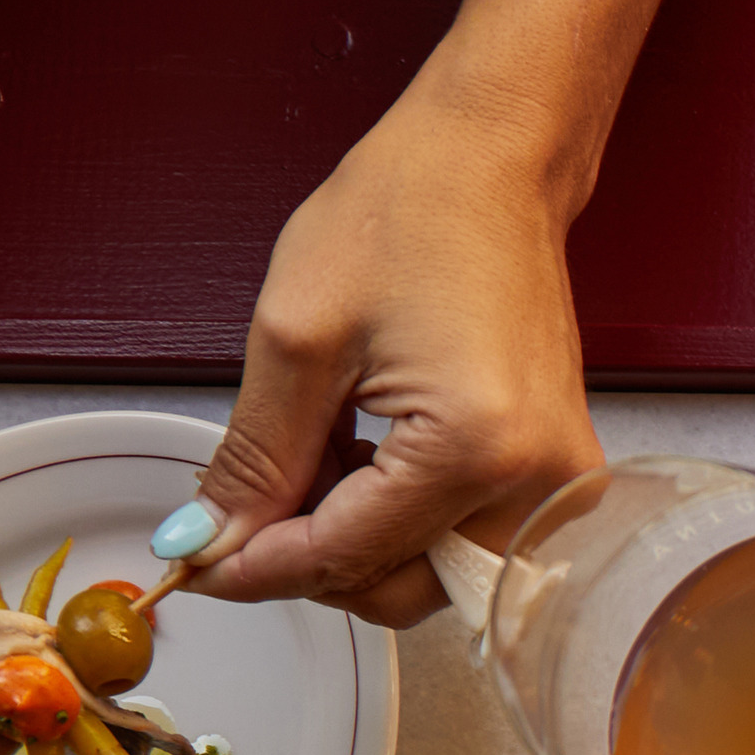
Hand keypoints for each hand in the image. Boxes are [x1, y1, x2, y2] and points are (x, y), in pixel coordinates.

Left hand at [173, 80, 607, 625]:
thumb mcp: (296, 337)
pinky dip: (399, 520)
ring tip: (315, 459)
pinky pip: (465, 539)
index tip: (195, 566)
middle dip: (312, 560)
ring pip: (433, 576)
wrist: (489, 166)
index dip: (256, 566)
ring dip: (356, 542)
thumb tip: (211, 542)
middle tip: (244, 506)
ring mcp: (558, 485)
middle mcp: (537, 485)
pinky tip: (363, 459)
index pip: (347, 553)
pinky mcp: (557, 474)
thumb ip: (253, 457)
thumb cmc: (406, 216)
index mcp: (475, 449)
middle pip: (401, 588)